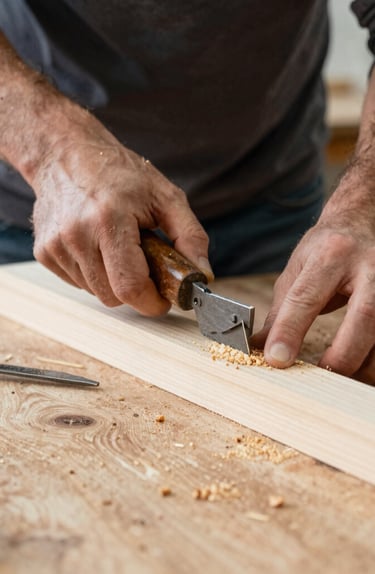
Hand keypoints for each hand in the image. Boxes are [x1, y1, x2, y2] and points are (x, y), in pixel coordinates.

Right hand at [31, 111, 211, 315]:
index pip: (130, 287)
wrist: (66, 154)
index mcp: (110, 220)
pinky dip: (93, 274)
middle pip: (112, 296)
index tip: (163, 299)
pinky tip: (97, 247)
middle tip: (144, 265)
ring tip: (118, 247)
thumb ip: (190, 236)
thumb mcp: (166, 196)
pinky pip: (78, 283)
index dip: (151, 302)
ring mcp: (56, 245)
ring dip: (113, 280)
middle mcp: (77, 235)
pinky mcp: (44, 252)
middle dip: (135, 290)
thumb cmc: (120, 174)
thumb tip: (202, 276)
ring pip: (95, 292)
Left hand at [252, 166, 374, 382]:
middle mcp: (368, 265)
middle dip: (344, 353)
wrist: (360, 222)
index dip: (290, 331)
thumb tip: (258, 348)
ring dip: (362, 363)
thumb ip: (280, 311)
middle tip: (322, 373)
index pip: (307, 297)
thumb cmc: (327, 248)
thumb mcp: (298, 270)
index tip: (276, 359)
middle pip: (365, 315)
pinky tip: (357, 365)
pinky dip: (371, 358)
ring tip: (337, 376)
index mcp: (331, 255)